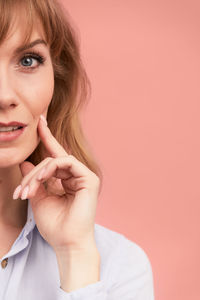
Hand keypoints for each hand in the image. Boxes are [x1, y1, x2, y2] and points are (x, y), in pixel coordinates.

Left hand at [13, 115, 99, 251]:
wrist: (67, 243)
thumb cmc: (55, 225)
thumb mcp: (39, 199)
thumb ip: (34, 180)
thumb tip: (26, 162)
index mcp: (66, 181)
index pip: (56, 156)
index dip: (47, 138)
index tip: (39, 121)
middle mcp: (76, 176)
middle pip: (51, 160)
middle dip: (32, 173)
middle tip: (20, 191)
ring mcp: (84, 176)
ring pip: (56, 160)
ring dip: (38, 174)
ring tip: (28, 191)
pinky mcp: (89, 178)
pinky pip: (67, 162)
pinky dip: (51, 168)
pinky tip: (41, 180)